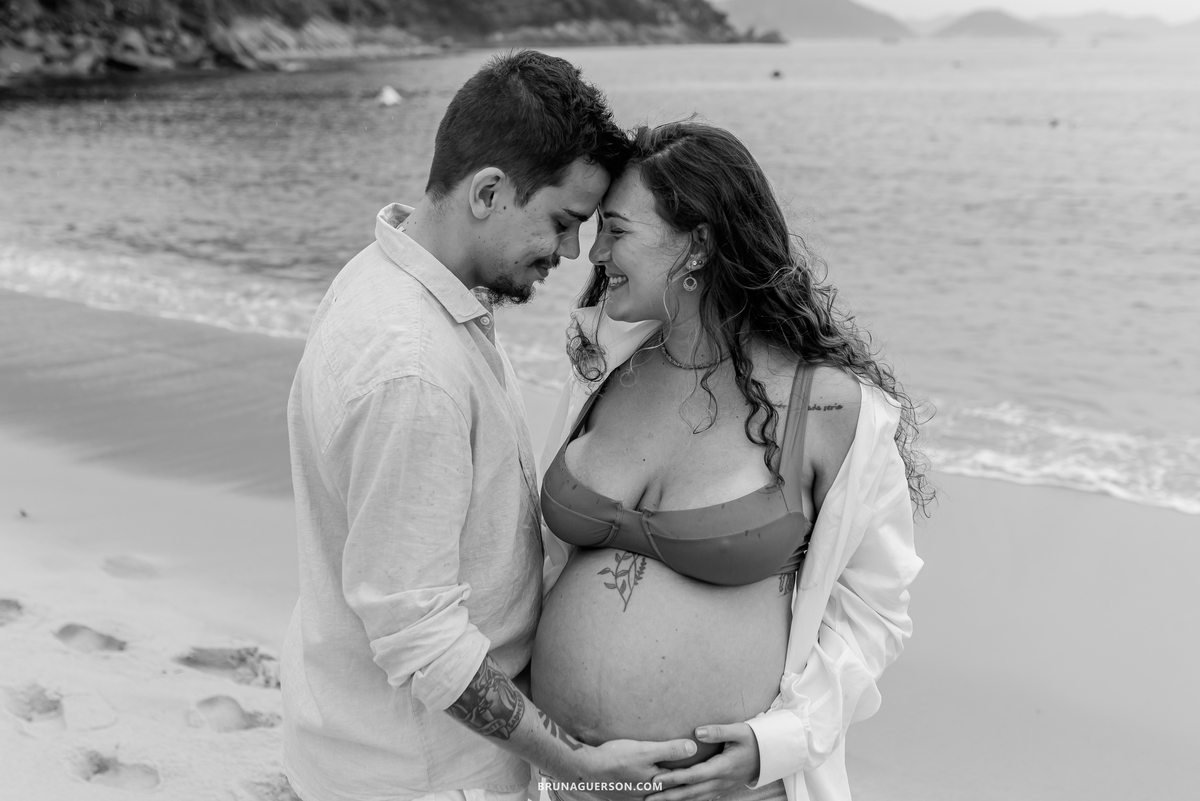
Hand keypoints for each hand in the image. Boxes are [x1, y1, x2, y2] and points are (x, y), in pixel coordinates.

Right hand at [565, 737, 697, 800]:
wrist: (585, 770)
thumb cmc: (614, 758)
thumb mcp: (644, 750)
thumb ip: (669, 750)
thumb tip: (693, 747)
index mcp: (656, 785)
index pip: (681, 783)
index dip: (695, 778)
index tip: (710, 775)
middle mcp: (648, 796)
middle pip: (671, 794)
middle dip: (684, 790)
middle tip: (702, 789)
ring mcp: (636, 798)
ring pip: (658, 797)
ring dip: (669, 793)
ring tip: (679, 790)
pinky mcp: (625, 796)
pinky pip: (645, 797)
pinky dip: (653, 794)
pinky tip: (651, 789)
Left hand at [646, 724, 760, 800]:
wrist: (770, 755)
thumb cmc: (753, 740)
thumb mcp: (739, 731)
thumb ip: (718, 731)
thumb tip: (697, 732)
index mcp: (721, 768)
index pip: (693, 776)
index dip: (673, 778)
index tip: (655, 779)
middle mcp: (719, 782)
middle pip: (689, 792)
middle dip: (667, 796)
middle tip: (648, 797)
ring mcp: (721, 788)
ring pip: (694, 798)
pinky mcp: (721, 789)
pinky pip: (701, 798)